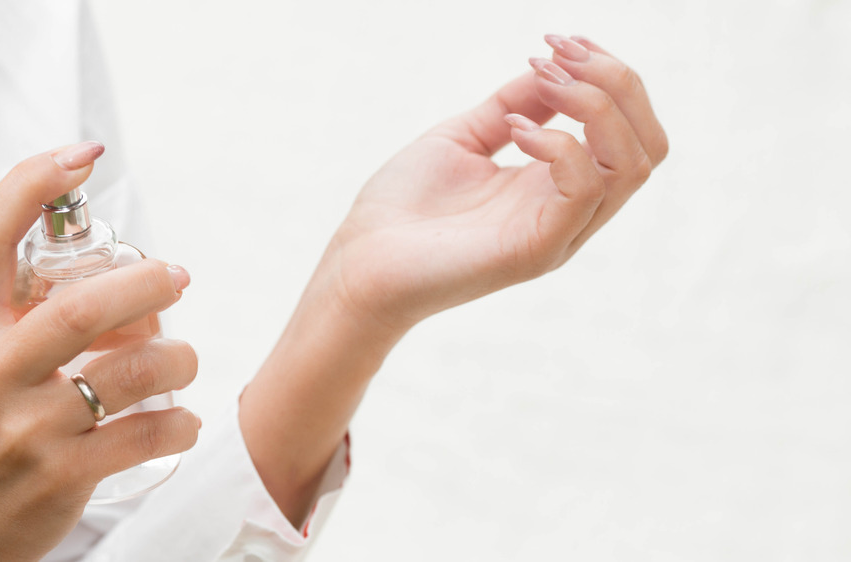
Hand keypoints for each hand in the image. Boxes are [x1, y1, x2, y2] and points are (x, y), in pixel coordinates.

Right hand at [0, 143, 200, 560]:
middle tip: (178, 277)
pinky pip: (151, 433)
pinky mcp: (64, 476)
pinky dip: (182, 422)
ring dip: (179, 358)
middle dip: (149, 283)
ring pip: (136, 370)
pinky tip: (179, 421)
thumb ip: (30, 312)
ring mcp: (26, 429)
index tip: (82, 158)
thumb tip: (135, 276)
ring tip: (182, 361)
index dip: (34, 184)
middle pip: (85, 305)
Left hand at [328, 35, 668, 331]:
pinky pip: (585, 190)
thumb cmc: (403, 206)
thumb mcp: (464, 137)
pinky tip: (515, 132)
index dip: (611, 77)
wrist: (360, 262)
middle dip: (617, 83)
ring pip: (631, 165)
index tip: (560, 42)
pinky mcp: (536, 250)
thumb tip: (552, 68)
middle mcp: (569, 212)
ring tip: (543, 82)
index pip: (629, 132)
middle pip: (649, 146)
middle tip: (559, 55)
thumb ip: (514, 106)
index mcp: (557, 186)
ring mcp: (558, 234)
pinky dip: (559, 144)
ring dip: (594, 105)